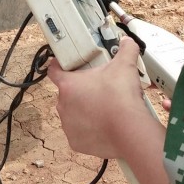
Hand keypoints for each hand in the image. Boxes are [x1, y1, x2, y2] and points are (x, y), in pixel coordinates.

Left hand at [46, 36, 148, 157]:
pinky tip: (103, 126)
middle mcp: (62, 106)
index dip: (59, 66)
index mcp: (68, 85)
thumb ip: (125, 49)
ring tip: (103, 110)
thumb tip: (128, 41)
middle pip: (67, 94)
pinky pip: (80, 134)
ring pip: (73, 115)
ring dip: (84, 112)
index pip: (53, 70)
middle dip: (80, 91)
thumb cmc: (121, 97)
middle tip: (98, 90)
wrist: (129, 130)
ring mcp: (68, 126)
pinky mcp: (76, 143)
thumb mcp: (125, 66)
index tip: (66, 65)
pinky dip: (89, 131)